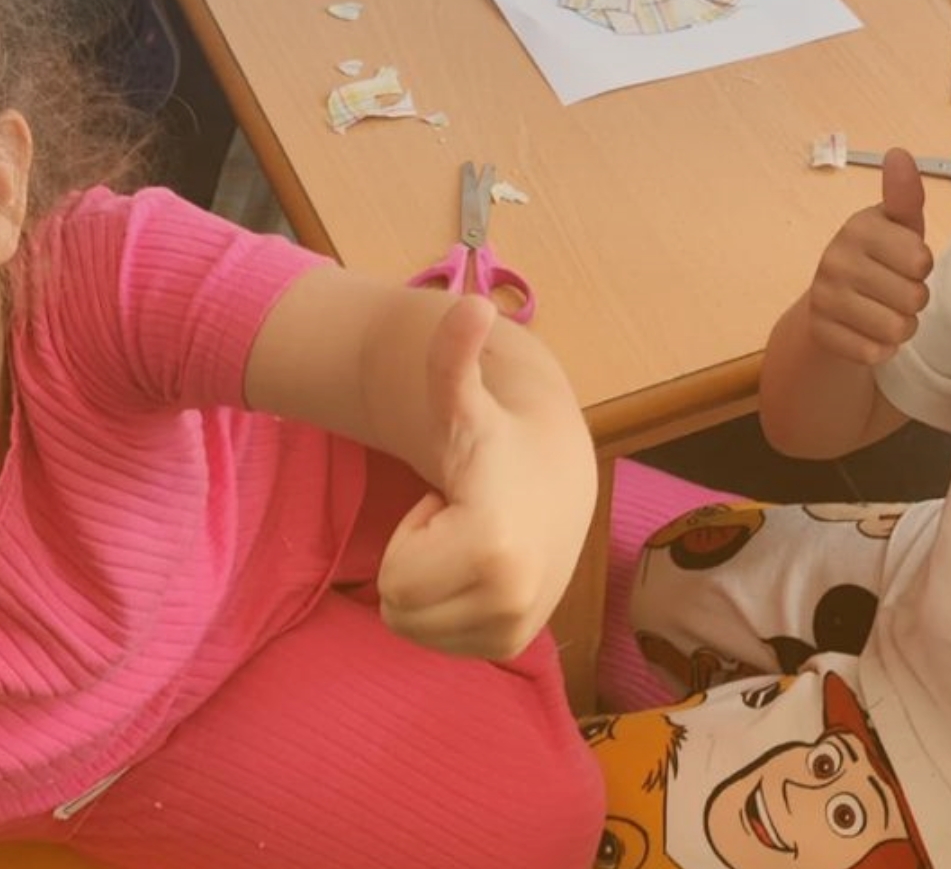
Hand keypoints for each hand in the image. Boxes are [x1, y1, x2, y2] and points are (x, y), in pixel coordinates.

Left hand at [377, 295, 589, 660]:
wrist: (558, 474)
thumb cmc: (499, 436)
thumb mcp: (465, 401)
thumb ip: (453, 358)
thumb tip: (469, 304)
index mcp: (493, 551)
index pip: (392, 582)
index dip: (411, 535)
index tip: (451, 501)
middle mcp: (511, 602)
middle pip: (399, 608)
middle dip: (415, 560)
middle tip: (457, 517)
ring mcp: (514, 630)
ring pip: (414, 627)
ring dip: (429, 582)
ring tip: (470, 533)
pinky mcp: (512, 645)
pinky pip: (439, 642)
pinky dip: (448, 605)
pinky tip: (481, 560)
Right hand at [805, 148, 933, 366]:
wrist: (830, 305)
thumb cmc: (879, 258)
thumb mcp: (898, 226)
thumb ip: (905, 195)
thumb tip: (899, 152)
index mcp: (858, 227)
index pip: (920, 260)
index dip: (921, 267)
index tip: (904, 261)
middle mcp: (835, 258)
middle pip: (913, 298)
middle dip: (914, 300)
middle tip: (893, 290)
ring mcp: (825, 297)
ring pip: (897, 329)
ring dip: (901, 327)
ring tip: (884, 311)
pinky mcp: (822, 334)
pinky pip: (876, 353)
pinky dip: (882, 349)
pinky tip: (867, 331)